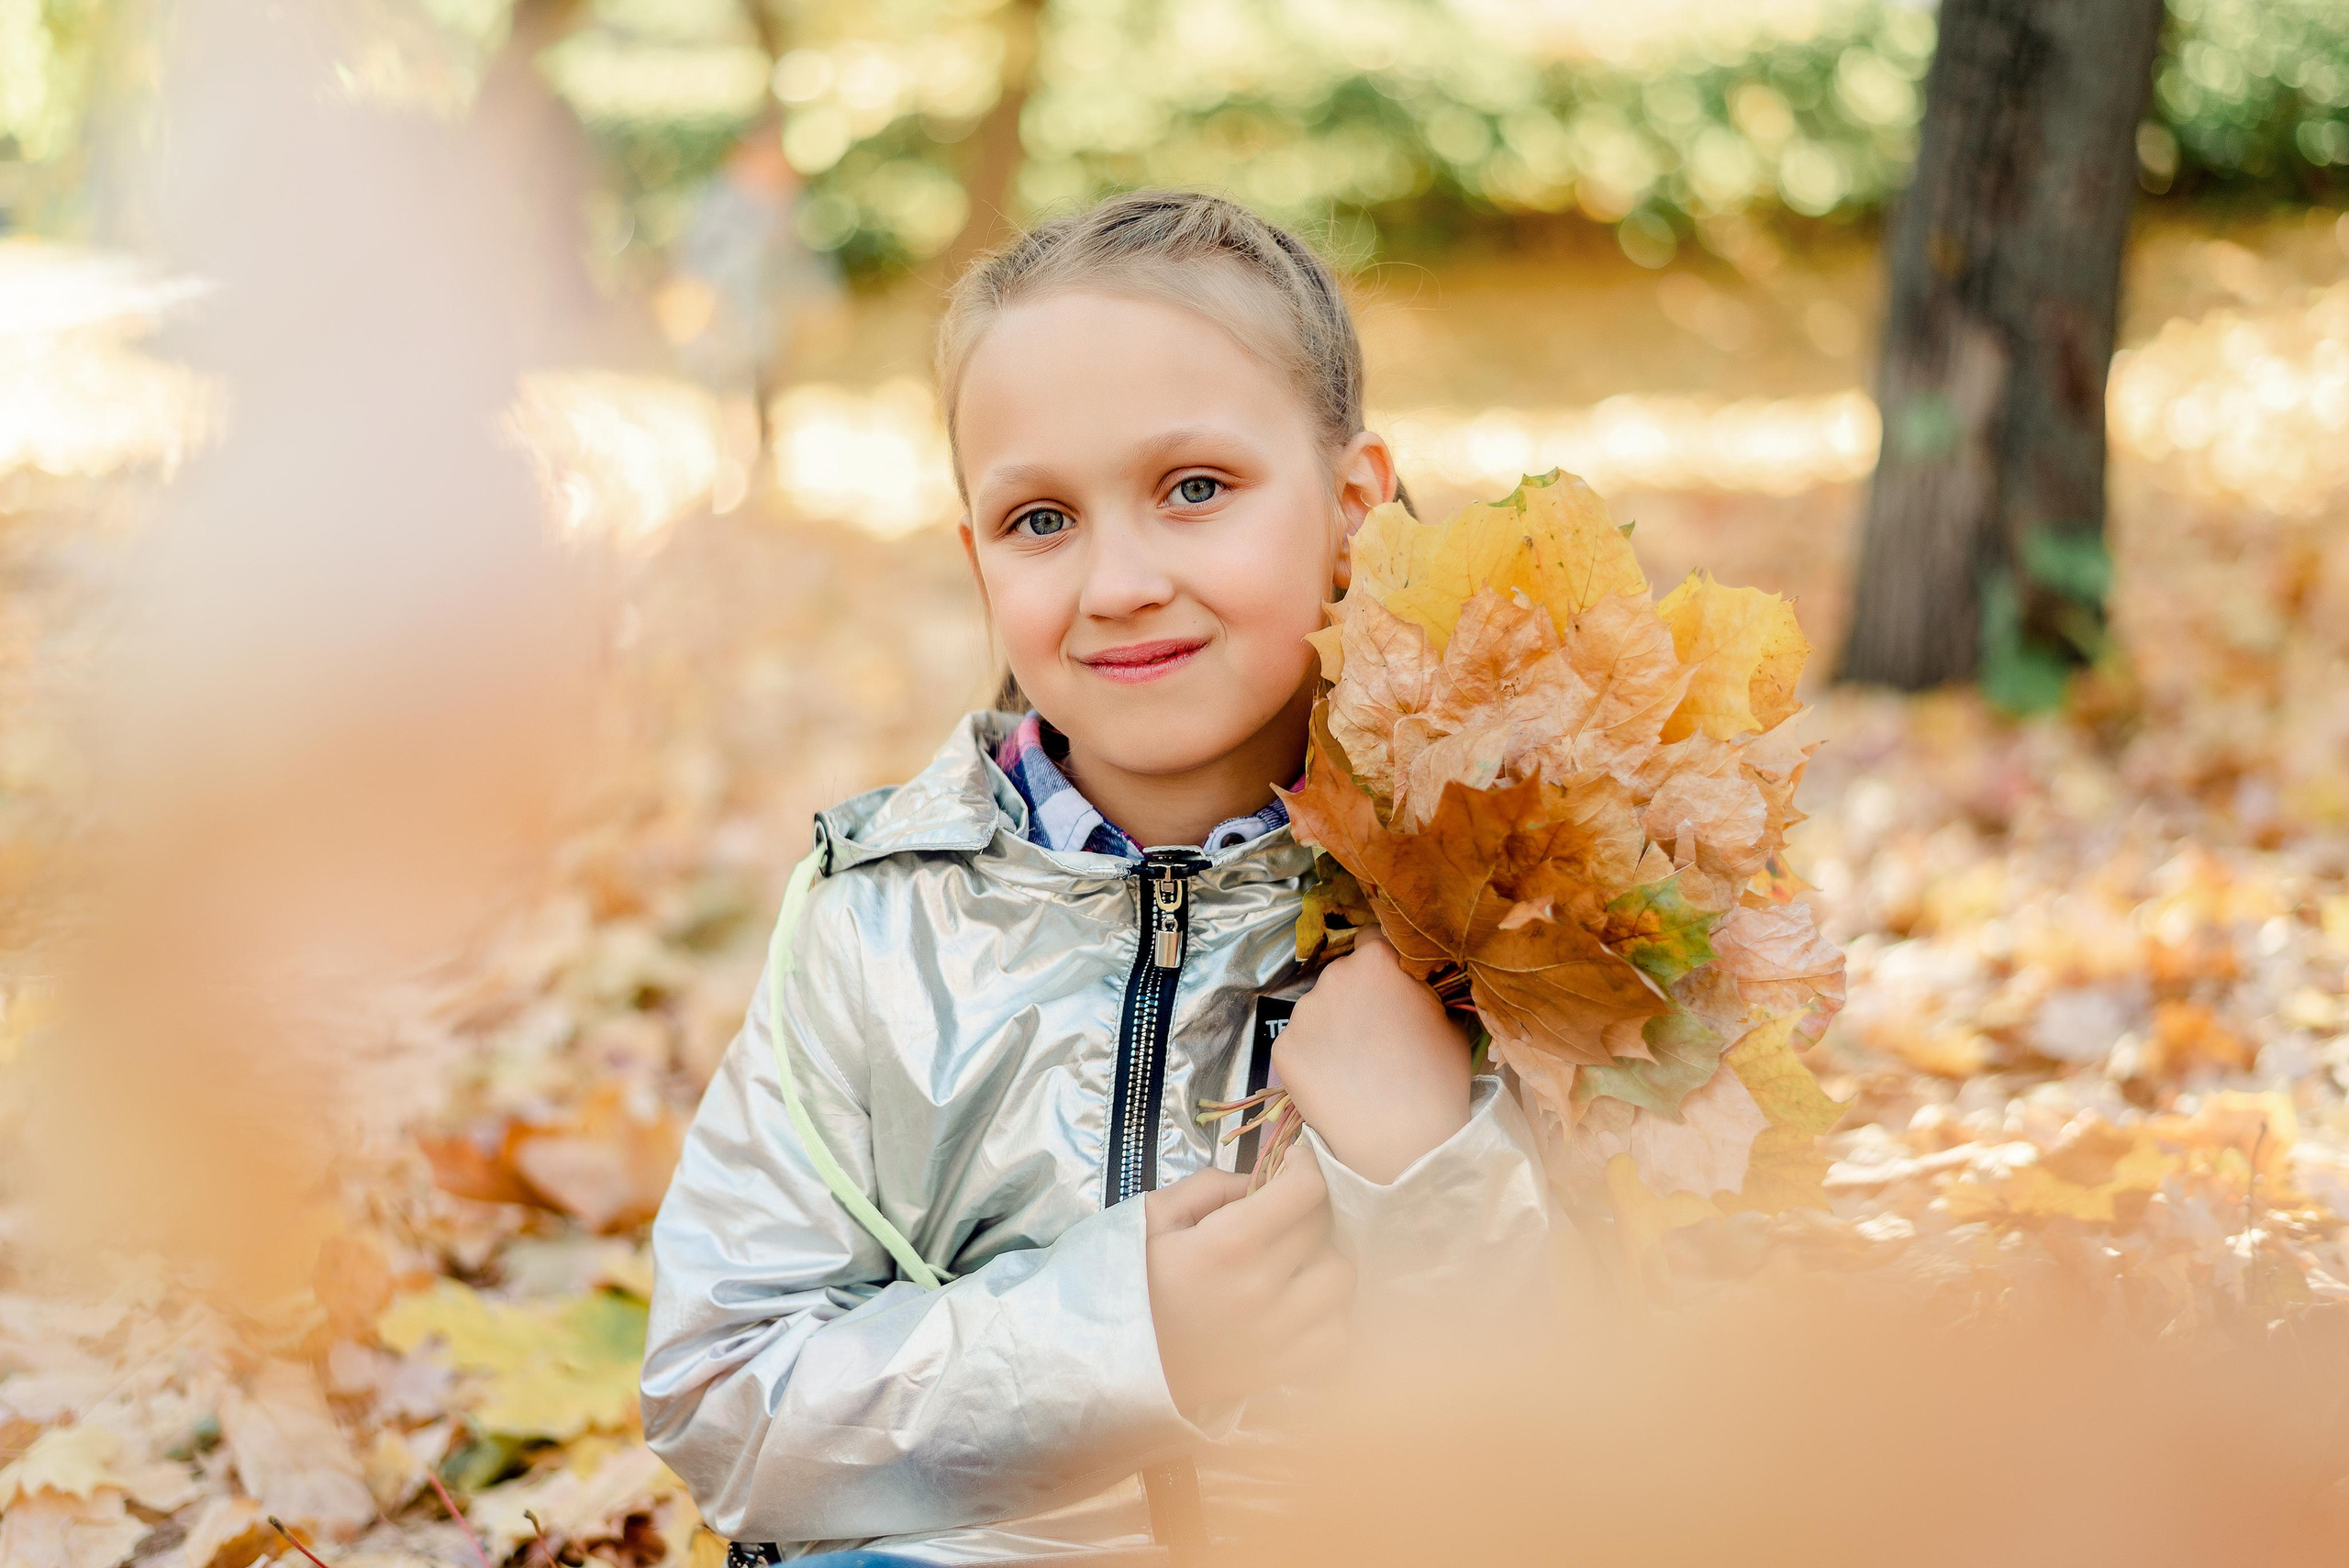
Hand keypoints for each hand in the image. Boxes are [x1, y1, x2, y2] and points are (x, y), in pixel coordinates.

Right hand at [1142, 1160, 1351, 1414]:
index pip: (1306, 1190)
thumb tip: (1261, 1179)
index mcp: (1228, 1244)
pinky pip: (1337, 1336)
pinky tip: (1303, 1304)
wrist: (1102, 1361)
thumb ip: (1211, 1186)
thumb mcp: (1153, 1215)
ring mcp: (1276, 1336)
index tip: (1293, 1163)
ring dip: (1325, 1259)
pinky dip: (1331, 1315)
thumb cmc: (1123, 1282)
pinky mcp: (1280, 1372)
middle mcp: (1261, 1289)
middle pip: (1326, 1229)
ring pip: (1341, 1280)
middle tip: (1286, 1209)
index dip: (1306, 1165)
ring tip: (1297, 1258)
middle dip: (1311, 1207)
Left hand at [1273, 932, 1472, 1183]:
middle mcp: (1334, 976)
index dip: (1384, 965)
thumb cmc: (1437, 1081)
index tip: (1391, 988)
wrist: (1400, 1142)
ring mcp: (1303, 1013)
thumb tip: (1416, 985)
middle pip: (1343, 976)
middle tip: (1376, 1033)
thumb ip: (1424, 991)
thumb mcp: (1450, 1022)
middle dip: (1357, 996)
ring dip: (1333, 1026)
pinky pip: (1300, 1043)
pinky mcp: (1283, 1048)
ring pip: (1319, 1009)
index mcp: (1377, 962)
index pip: (1373, 941)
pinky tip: (1335, 1082)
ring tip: (1356, 1065)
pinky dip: (1313, 1057)